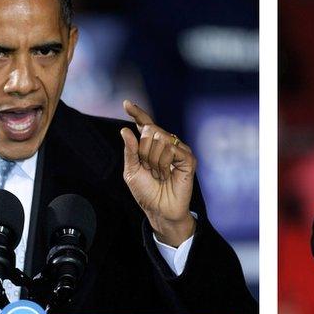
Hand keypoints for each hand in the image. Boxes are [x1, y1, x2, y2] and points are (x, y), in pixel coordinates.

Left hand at [119, 100, 195, 246]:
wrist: (159, 210)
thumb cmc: (146, 192)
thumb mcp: (131, 171)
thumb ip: (130, 150)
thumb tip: (125, 129)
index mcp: (151, 145)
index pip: (145, 124)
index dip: (137, 113)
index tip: (126, 104)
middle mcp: (166, 144)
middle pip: (149, 131)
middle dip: (143, 152)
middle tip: (149, 169)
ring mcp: (178, 150)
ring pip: (159, 139)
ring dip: (153, 161)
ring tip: (159, 175)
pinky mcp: (188, 159)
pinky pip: (171, 149)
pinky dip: (164, 163)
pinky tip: (167, 175)